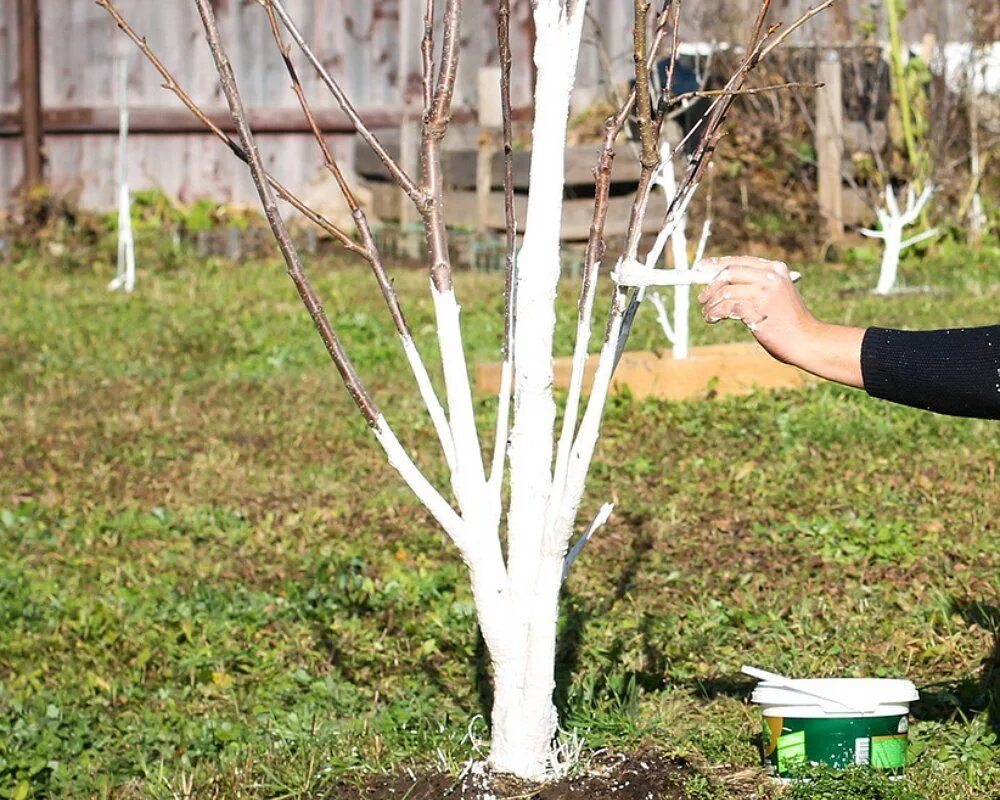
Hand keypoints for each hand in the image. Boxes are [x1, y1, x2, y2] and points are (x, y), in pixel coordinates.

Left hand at [695, 255, 816, 364]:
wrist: (806, 340)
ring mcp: (763, 292)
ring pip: (725, 291)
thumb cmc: (789, 322)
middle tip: (702, 297)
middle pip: (729, 272)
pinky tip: (712, 319)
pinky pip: (725, 307)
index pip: (740, 261)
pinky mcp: (756, 309)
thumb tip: (722, 282)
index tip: (700, 268)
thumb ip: (756, 285)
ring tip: (707, 313)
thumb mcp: (777, 295)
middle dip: (710, 285)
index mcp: (775, 269)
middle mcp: (770, 276)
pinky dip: (714, 313)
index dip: (717, 263)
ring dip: (711, 303)